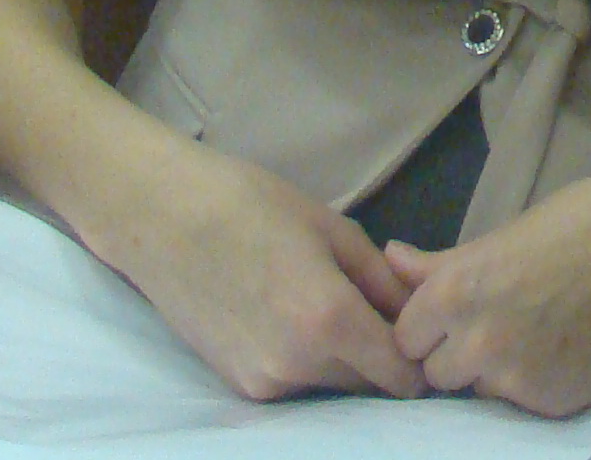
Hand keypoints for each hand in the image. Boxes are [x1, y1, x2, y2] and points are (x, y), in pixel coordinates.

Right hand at [88, 136, 423, 401]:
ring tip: (335, 304)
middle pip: (366, 383)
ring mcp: (262, 382)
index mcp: (329, 322)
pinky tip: (295, 314)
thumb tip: (417, 312)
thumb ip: (382, 280)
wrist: (162, 218)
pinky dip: (309, 360)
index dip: (420, 359)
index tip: (428, 336)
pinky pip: (295, 381)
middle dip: (384, 357)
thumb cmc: (252, 206)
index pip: (399, 375)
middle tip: (385, 312)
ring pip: (330, 385)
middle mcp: (297, 366)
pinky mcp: (237, 384)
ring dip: (346, 360)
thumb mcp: (335, 230)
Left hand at [388, 163, 590, 416]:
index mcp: (454, 292)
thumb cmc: (587, 217)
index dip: (428, 326)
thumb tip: (391, 258)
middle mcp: (475, 342)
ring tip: (538, 336)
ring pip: (480, 391)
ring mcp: (514, 379)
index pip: (404, 337)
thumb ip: (443, 263)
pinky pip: (525, 405)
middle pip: (434, 373)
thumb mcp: (507, 232)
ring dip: (496, 373)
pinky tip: (569, 349)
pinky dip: (539, 384)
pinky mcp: (553, 404)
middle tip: (500, 324)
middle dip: (457, 354)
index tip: (455, 314)